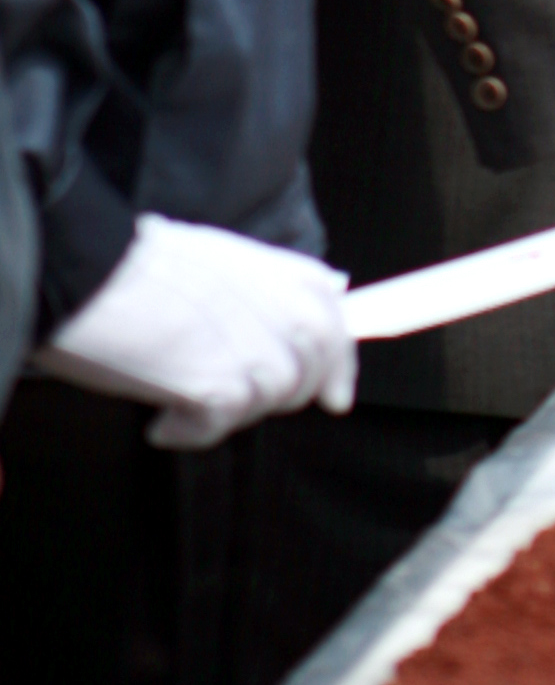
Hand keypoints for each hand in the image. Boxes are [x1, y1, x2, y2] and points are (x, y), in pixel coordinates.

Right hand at [40, 216, 355, 447]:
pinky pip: (223, 426)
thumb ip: (271, 274)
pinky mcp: (220, 385)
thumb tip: (330, 288)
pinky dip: (190, 432)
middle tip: (226, 400)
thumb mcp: (212, 251)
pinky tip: (163, 423)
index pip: (332, 316)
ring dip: (226, 411)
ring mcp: (253, 348)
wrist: (84, 273)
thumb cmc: (127, 263)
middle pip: (311, 368)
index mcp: (272, 271)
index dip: (339, 362)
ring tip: (179, 402)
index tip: (335, 394)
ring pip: (269, 400)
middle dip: (279, 394)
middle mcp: (275, 307)